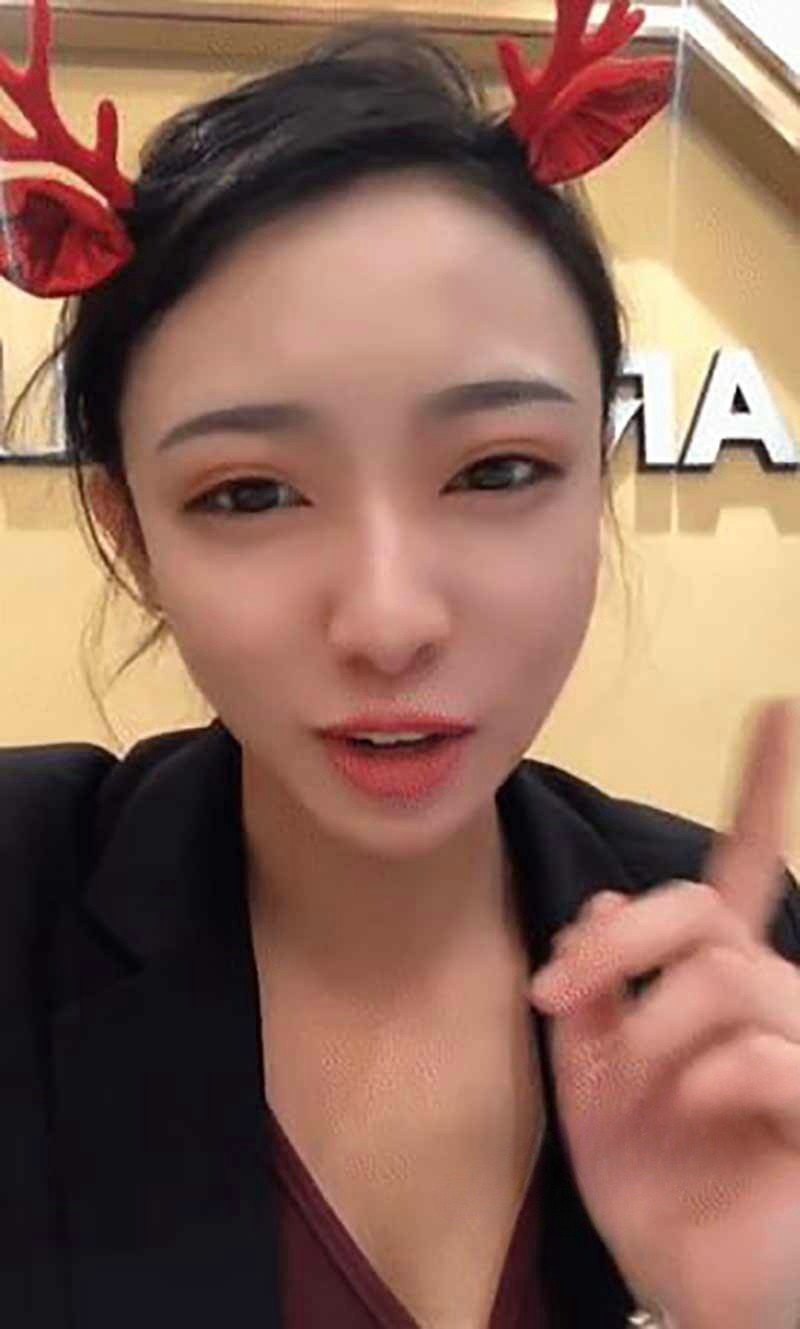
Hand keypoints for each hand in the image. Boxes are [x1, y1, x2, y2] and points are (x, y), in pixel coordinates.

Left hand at [529, 699, 799, 1328]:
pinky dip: (702, 1079)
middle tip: (556, 989)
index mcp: (714, 986)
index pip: (743, 871)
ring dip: (650, 1023)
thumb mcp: (595, 1081)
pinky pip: (761, 1056)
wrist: (685, 1288)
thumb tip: (597, 905)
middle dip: (617, 938)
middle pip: (701, 910)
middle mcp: (768, 1001)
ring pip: (729, 974)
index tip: (775, 709)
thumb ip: (595, 993)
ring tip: (621, 1076)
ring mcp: (799, 1052)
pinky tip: (687, 1111)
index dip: (761, 790)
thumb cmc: (651, 1185)